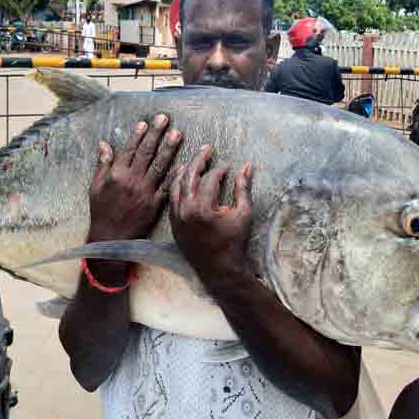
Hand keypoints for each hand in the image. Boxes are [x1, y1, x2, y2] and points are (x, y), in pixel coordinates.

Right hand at [88, 114, 181, 242]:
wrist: (110, 238)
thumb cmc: (101, 211)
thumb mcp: (96, 186)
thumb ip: (102, 164)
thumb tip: (104, 144)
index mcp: (116, 175)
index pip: (128, 149)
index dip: (137, 135)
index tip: (144, 123)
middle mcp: (132, 180)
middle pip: (146, 153)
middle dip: (156, 134)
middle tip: (164, 119)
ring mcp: (144, 192)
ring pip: (159, 166)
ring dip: (169, 149)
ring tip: (177, 134)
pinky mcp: (154, 204)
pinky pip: (167, 187)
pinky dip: (175, 176)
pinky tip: (184, 164)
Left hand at [169, 145, 253, 290]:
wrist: (219, 269)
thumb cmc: (234, 242)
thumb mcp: (243, 214)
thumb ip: (244, 189)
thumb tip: (247, 166)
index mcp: (203, 208)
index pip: (209, 179)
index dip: (219, 169)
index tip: (226, 166)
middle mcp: (186, 211)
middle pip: (189, 176)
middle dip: (199, 160)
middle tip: (206, 149)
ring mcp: (177, 217)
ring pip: (176, 186)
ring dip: (184, 171)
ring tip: (192, 161)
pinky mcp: (173, 223)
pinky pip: (171, 199)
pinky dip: (176, 186)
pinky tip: (182, 178)